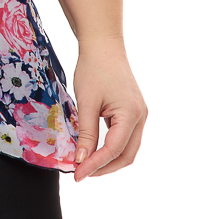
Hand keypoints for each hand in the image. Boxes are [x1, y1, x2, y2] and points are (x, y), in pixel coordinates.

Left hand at [70, 37, 146, 180]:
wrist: (103, 44)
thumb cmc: (94, 68)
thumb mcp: (86, 101)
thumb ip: (86, 132)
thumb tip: (81, 159)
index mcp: (131, 115)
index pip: (114, 150)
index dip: (95, 165)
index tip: (78, 174)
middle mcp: (140, 117)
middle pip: (126, 155)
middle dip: (104, 167)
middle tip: (82, 173)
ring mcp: (139, 114)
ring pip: (127, 148)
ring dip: (108, 159)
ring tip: (86, 164)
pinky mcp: (133, 111)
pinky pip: (125, 136)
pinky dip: (111, 146)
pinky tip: (94, 148)